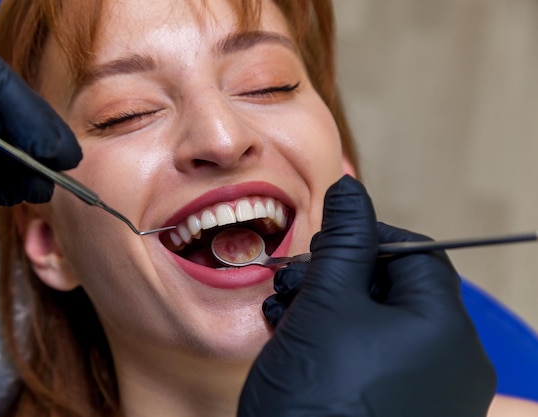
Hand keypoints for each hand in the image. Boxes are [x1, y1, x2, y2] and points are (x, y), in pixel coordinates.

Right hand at [238, 175, 495, 416]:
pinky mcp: (396, 407)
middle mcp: (447, 361)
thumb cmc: (317, 394)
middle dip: (337, 274)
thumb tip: (351, 188)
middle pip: (394, 286)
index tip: (324, 243)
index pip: (416, 253)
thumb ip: (344, 240)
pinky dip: (333, 336)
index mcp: (444, 329)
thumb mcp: (328, 303)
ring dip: (327, 303)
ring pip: (375, 320)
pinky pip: (370, 354)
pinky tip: (292, 335)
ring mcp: (423, 389)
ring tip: (285, 310)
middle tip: (296, 280)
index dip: (366, 236)